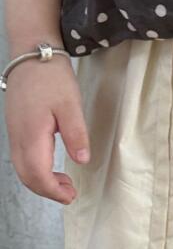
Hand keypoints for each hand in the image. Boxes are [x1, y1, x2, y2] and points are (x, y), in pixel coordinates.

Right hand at [4, 54, 89, 204]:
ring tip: (64, 183)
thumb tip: (82, 160)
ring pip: (22, 168)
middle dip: (47, 190)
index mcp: (31, 133)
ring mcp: (14, 132)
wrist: (31, 52)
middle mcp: (17, 136)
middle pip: (26, 176)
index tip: (71, 196)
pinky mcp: (16, 127)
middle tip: (70, 193)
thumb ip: (76, 134)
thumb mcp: (71, 105)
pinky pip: (21, 157)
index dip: (53, 191)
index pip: (37, 174)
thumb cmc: (51, 76)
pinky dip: (35, 169)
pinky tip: (52, 167)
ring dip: (41, 181)